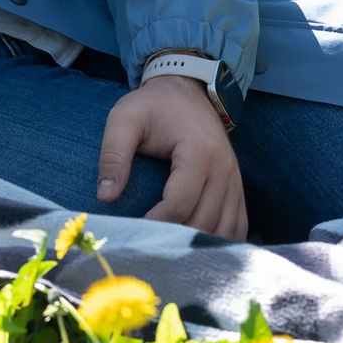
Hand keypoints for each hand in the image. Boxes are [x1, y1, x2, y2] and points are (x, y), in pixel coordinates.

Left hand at [96, 75, 246, 238]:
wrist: (187, 90)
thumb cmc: (153, 106)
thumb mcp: (124, 118)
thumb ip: (113, 154)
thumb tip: (105, 197)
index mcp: (198, 152)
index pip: (180, 203)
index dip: (156, 223)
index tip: (133, 232)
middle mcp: (224, 169)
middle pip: (203, 222)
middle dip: (175, 240)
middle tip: (146, 248)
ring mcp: (235, 181)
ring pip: (224, 230)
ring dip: (198, 246)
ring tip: (167, 252)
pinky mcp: (237, 189)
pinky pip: (238, 226)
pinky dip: (220, 241)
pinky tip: (196, 249)